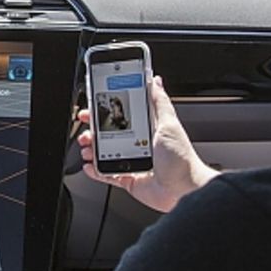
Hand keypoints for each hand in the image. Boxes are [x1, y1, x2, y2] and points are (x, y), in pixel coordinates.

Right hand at [78, 74, 213, 211]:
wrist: (184, 189)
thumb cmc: (181, 159)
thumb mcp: (169, 124)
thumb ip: (160, 102)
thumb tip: (155, 81)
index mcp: (147, 131)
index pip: (122, 117)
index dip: (106, 112)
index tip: (94, 107)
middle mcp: (139, 146)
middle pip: (110, 135)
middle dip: (94, 131)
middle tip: (86, 128)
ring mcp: (133, 163)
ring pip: (105, 154)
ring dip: (93, 150)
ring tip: (88, 148)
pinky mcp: (129, 180)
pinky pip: (108, 175)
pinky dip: (96, 171)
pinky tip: (90, 166)